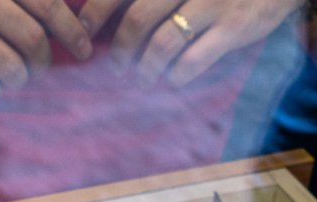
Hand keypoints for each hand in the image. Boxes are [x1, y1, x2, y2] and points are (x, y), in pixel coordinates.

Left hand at [78, 0, 302, 86]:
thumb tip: (101, 12)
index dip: (94, 13)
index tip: (82, 33)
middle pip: (136, 20)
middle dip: (119, 50)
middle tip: (116, 64)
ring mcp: (213, 2)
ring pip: (162, 44)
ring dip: (146, 69)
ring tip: (143, 77)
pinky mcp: (235, 26)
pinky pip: (192, 61)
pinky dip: (176, 76)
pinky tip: (174, 78)